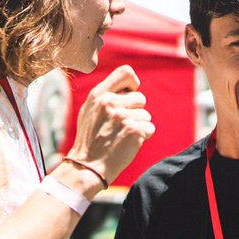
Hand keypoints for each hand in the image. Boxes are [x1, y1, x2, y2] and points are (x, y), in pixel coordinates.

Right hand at [67, 65, 155, 184]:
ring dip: (138, 126)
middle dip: (136, 112)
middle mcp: (110, 102)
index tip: (129, 95)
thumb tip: (128, 87)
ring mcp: (122, 116)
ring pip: (146, 115)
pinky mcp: (134, 130)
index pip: (126, 72)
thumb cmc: (90, 138)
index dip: (133, 84)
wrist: (88, 166)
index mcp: (99, 94)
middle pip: (140, 98)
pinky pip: (150, 128)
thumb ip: (106, 95)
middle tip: (120, 126)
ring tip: (121, 136)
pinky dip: (143, 137)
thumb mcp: (89, 110)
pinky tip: (127, 143)